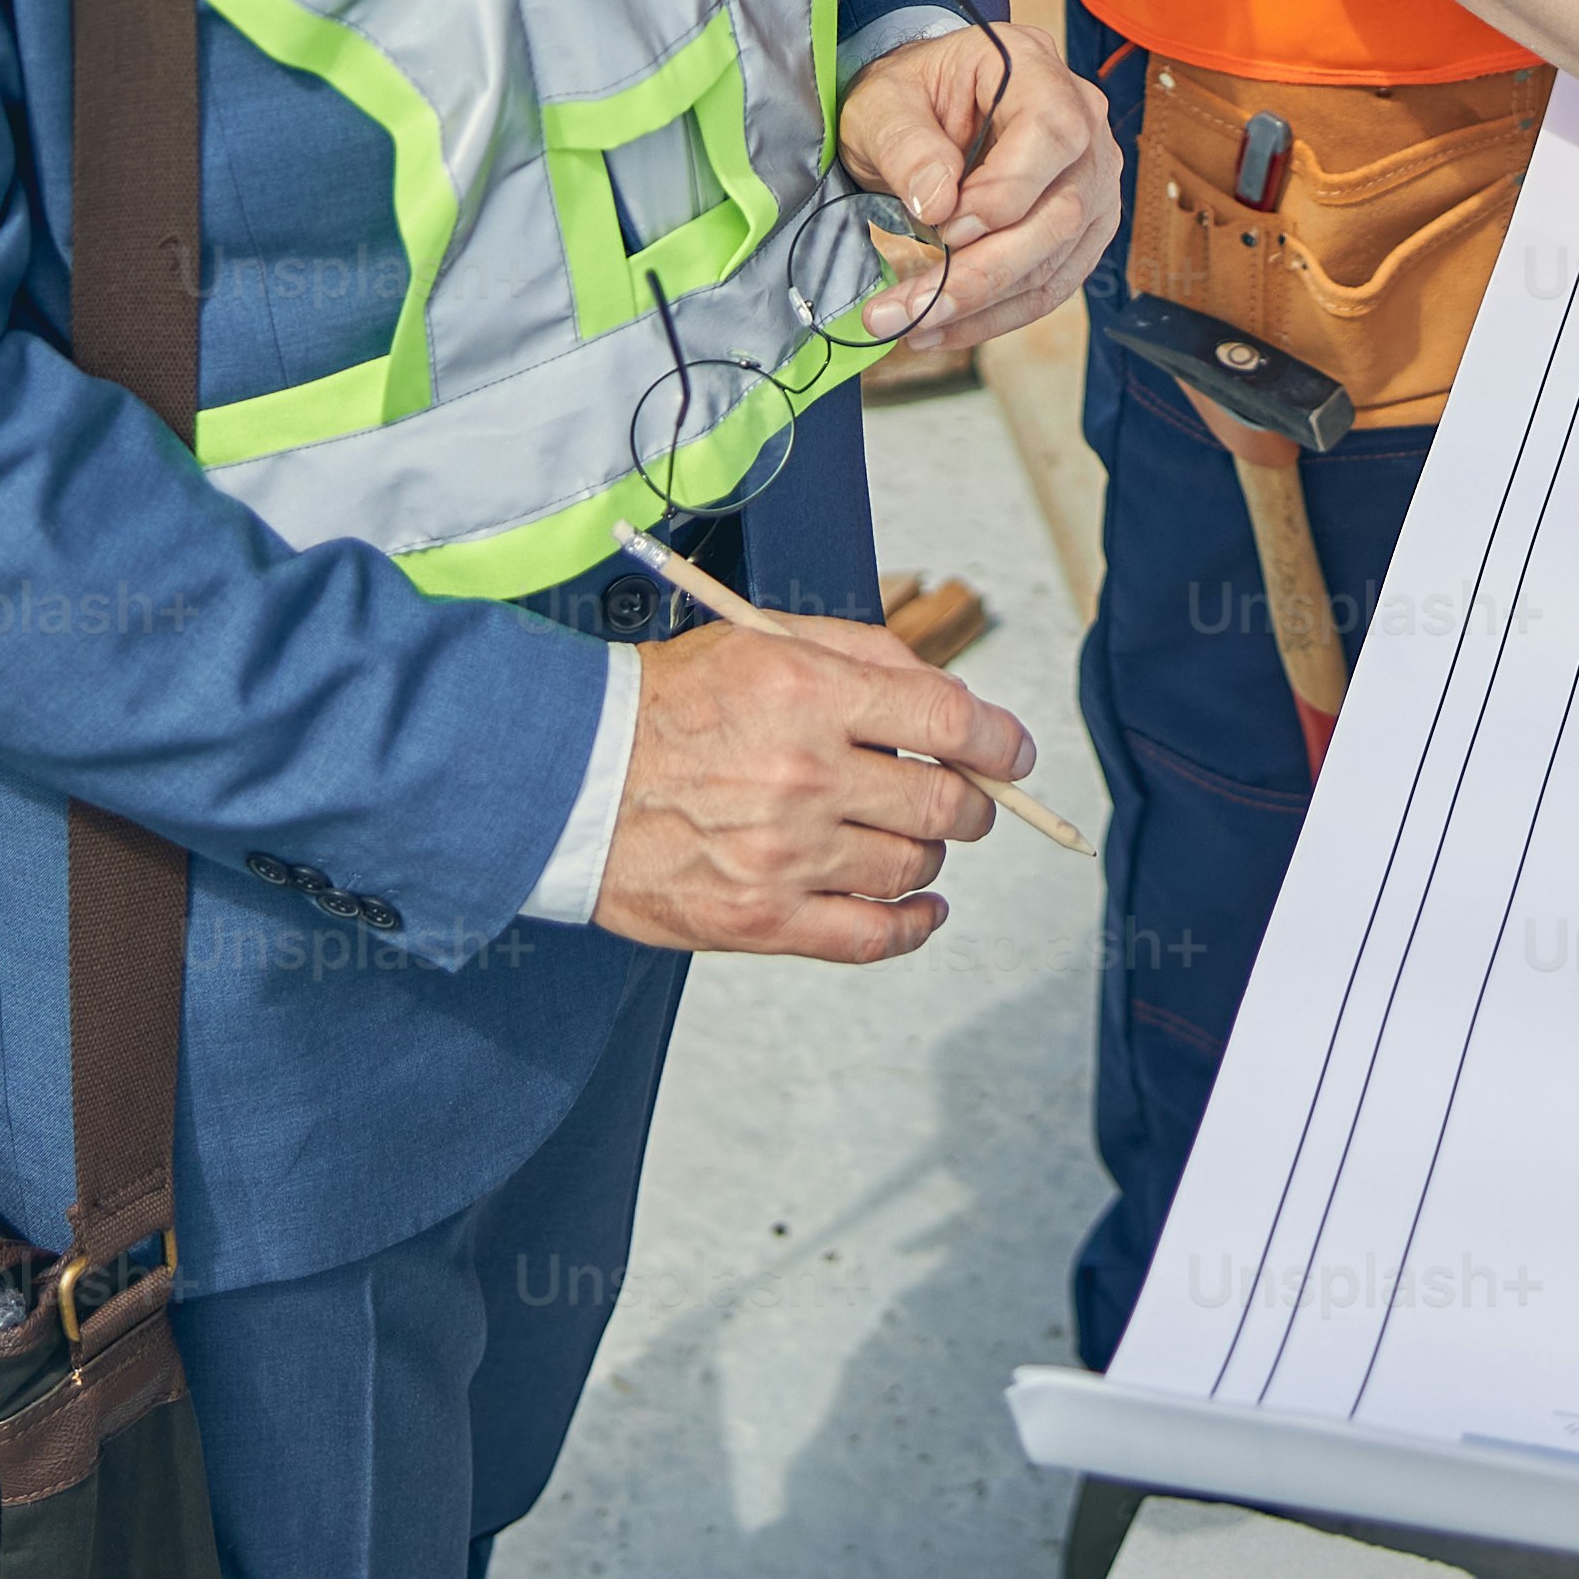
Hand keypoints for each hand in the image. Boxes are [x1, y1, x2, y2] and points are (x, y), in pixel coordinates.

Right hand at [590, 616, 1038, 961]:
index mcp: (809, 693)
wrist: (566, 777)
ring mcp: (784, 856)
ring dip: (928, 855)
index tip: (1012, 753)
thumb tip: (953, 703)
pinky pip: (871, 938)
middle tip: (962, 798)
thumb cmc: (666, 702)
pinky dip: (914, 926)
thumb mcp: (761, 640)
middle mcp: (804, 776)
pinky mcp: (760, 919)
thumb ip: (864, 656)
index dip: (1000, 741)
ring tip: (906, 838)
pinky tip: (922, 909)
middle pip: (944, 804)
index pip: (949, 723)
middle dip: (970, 802)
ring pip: (913, 868)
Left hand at [831, 19, 1114, 349]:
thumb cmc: (906, 98)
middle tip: (914, 305)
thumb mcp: (881, 106)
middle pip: (1062, 212)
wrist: (921, 111)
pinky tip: (942, 328)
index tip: (943, 223)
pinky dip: (996, 315)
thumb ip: (905, 145)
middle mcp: (1082, 121)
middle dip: (985, 271)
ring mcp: (1090, 179)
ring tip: (912, 324)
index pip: (1053, 134)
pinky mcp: (1082, 228)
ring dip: (983, 305)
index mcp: (1034, 69)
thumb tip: (938, 202)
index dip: (1005, 191)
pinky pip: (1052, 284)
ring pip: (1058, 259)